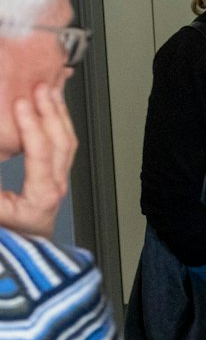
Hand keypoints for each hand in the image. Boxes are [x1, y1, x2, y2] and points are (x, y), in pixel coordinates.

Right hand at [0, 85, 76, 239]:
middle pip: (61, 144)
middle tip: (39, 87)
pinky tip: (50, 107)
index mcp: (39, 199)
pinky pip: (61, 148)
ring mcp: (56, 184)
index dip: (32, 126)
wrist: (11, 251)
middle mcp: (54, 190)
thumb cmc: (2, 234)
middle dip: (51, 112)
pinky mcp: (53, 180)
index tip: (21, 104)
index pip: (41, 155)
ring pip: (66, 144)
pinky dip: (57, 124)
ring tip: (49, 90)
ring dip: (58, 114)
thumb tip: (2, 148)